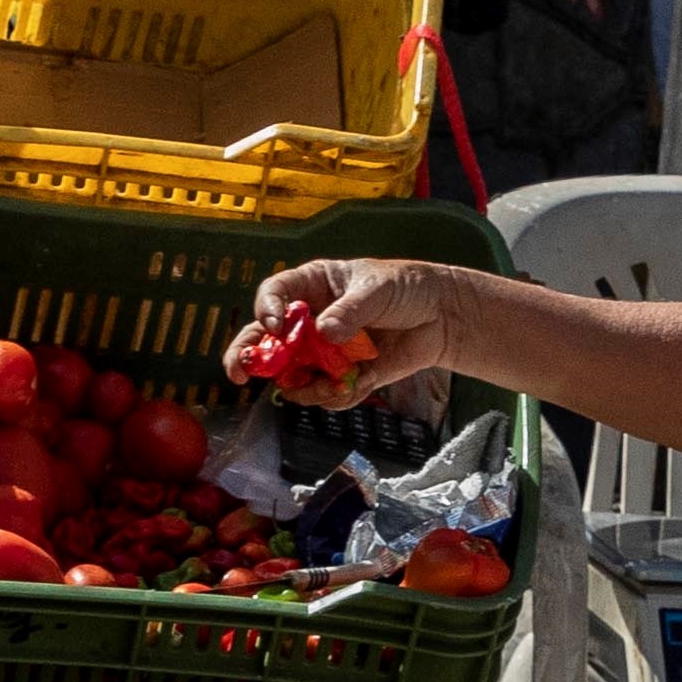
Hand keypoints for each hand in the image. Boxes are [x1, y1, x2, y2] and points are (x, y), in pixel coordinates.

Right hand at [229, 254, 465, 389]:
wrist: (442, 317)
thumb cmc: (406, 287)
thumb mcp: (377, 289)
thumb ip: (350, 311)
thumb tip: (325, 333)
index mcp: (313, 286)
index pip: (275, 294)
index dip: (267, 310)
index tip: (275, 326)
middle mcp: (311, 319)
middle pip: (266, 339)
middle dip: (249, 357)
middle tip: (240, 374)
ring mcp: (324, 350)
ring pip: (293, 373)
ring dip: (301, 387)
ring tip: (322, 388)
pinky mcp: (343, 375)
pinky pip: (326, 392)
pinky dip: (334, 396)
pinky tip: (356, 386)